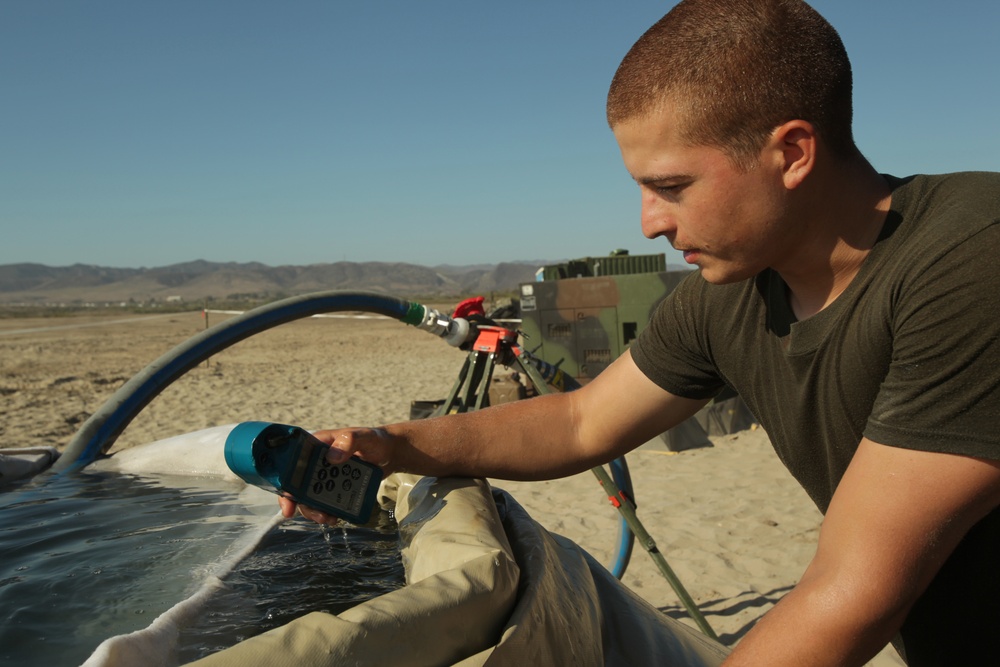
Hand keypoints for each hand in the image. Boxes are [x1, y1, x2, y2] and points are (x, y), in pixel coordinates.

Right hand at [277, 426, 392, 524]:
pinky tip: (336, 517)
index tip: (288, 498)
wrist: (389, 453)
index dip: (284, 481)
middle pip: (298, 485)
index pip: (292, 463)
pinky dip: (327, 511)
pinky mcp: (335, 487)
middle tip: (318, 516)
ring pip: (310, 497)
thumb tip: (332, 457)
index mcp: (316, 446)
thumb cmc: (374, 440)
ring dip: (315, 511)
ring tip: (329, 519)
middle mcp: (316, 462)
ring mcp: (325, 476)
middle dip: (302, 504)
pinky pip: (325, 502)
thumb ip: (349, 441)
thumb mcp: (363, 437)